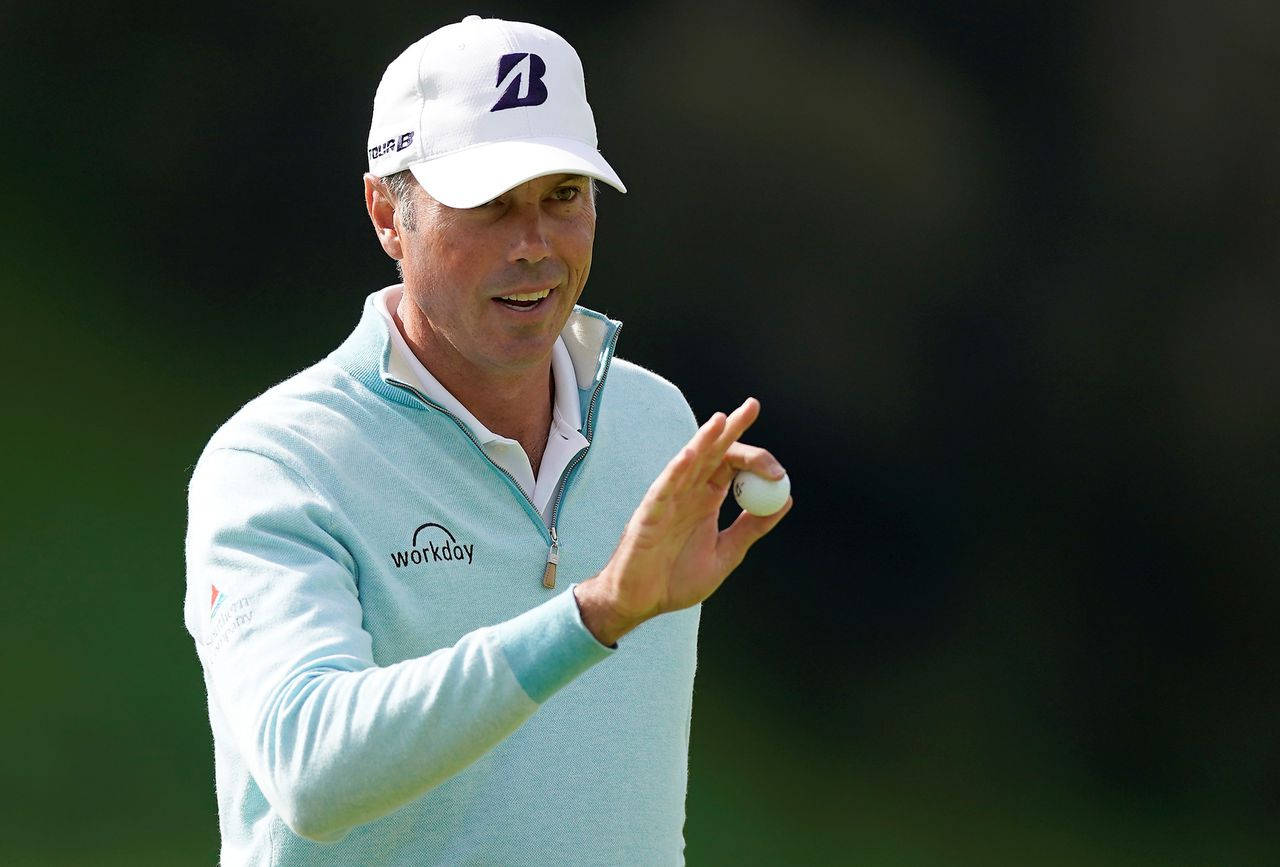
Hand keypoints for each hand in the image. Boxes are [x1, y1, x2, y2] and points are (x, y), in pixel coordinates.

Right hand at [574, 398, 791, 644]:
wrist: (642, 603)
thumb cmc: (676, 580)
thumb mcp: (725, 554)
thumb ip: (751, 528)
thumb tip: (784, 500)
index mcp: (706, 501)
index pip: (732, 466)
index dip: (755, 458)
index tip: (778, 470)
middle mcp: (688, 494)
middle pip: (713, 453)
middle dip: (732, 428)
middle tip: (753, 406)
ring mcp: (668, 501)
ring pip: (689, 463)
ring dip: (705, 440)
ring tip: (722, 420)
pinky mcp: (650, 515)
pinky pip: (664, 488)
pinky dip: (677, 471)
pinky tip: (691, 456)